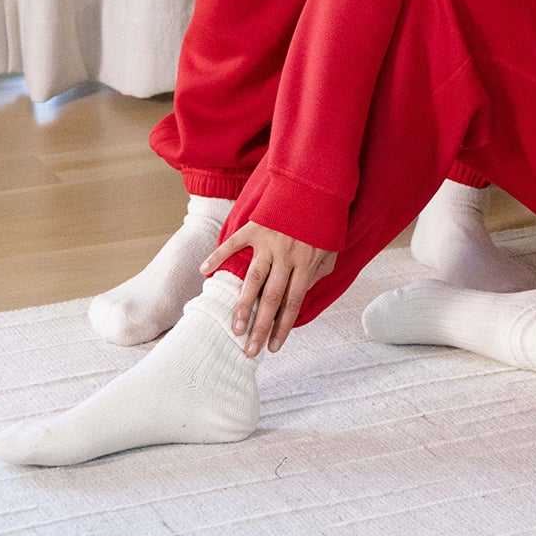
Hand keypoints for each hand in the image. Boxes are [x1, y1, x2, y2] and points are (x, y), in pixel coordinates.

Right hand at [199, 220, 338, 356]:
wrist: (316, 185)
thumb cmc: (323, 221)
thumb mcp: (330, 250)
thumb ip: (318, 274)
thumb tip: (303, 294)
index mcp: (306, 263)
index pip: (293, 302)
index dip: (282, 327)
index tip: (272, 347)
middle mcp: (287, 256)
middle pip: (272, 298)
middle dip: (260, 326)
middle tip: (249, 350)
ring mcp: (270, 242)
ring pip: (254, 279)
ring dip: (244, 305)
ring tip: (235, 328)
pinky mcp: (256, 227)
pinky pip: (234, 243)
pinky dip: (218, 255)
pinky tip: (205, 270)